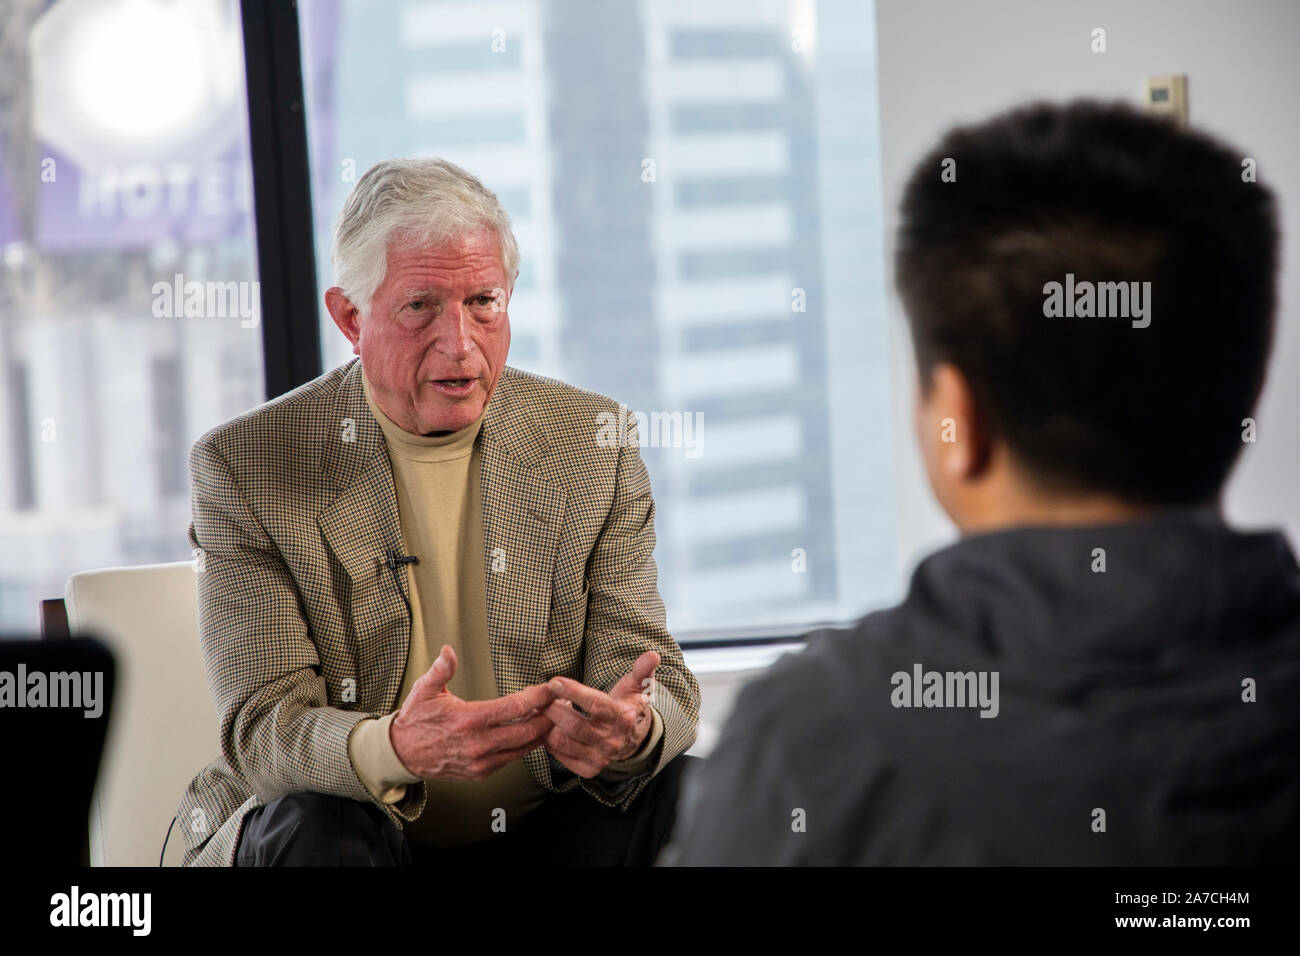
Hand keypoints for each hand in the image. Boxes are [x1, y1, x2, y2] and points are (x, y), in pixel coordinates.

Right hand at [390, 644, 554, 780]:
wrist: (401, 753)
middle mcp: (478, 744)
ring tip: (553, 717)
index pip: (515, 707)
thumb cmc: (416, 719)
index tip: (552, 688)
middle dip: (549, 717)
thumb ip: (441, 669)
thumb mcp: (425, 690)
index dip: (538, 697)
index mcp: (469, 720)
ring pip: (523, 747)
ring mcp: (481, 761)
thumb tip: (449, 651)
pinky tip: (532, 732)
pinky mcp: (481, 772)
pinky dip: (525, 745)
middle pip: (528, 731)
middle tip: (561, 703)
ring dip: (540, 732)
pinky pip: (512, 758)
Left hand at [542, 651, 658, 777]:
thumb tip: (653, 654)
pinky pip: (561, 756)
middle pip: (572, 725)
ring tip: (545, 711)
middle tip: (541, 697)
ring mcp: (600, 756)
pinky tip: (551, 728)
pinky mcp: (589, 768)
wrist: (635, 738)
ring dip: (547, 725)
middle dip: (551, 709)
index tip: (554, 682)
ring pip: (563, 742)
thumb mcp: (638, 687)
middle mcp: (611, 740)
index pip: (594, 704)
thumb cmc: (630, 706)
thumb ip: (642, 670)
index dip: (572, 692)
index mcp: (622, 717)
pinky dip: (550, 742)